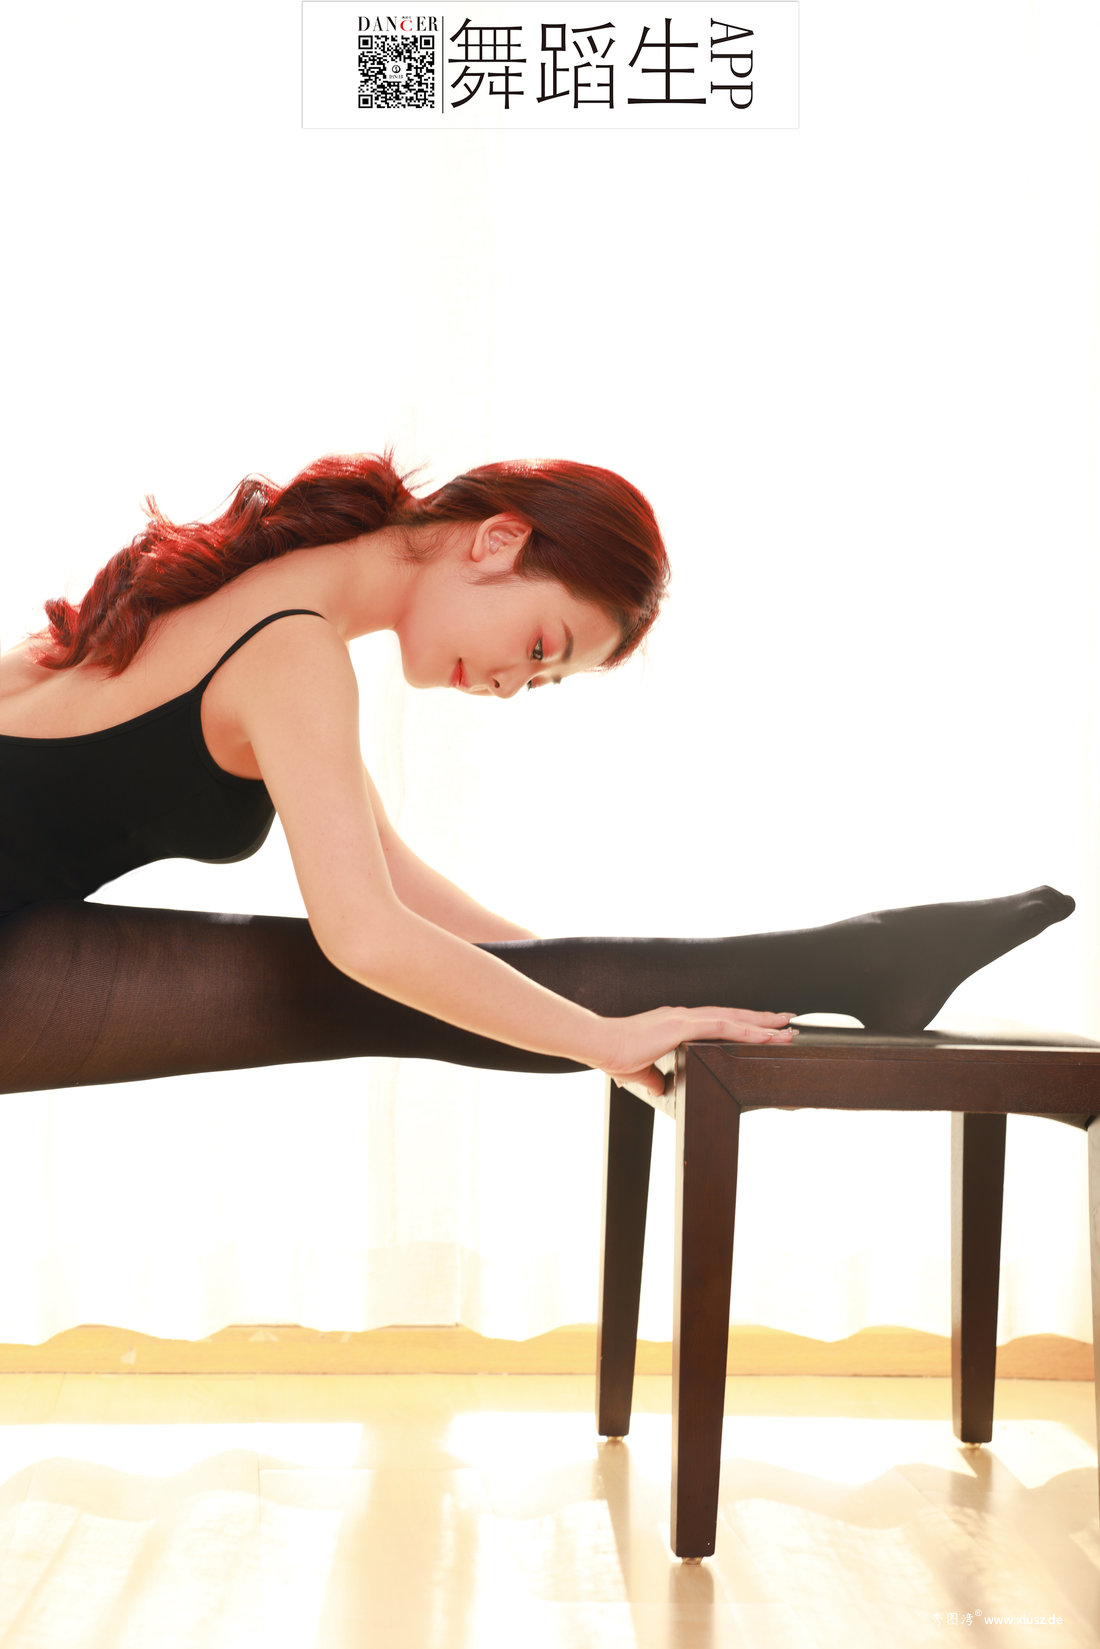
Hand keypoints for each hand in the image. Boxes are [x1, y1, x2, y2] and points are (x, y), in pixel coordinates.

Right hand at [595, 1006, 795, 1097]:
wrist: (599, 1044)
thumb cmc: (614, 1055)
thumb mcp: (640, 1071)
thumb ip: (654, 1078)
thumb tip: (660, 1087)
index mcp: (675, 1024)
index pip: (716, 1022)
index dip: (740, 1024)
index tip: (761, 1027)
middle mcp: (684, 1016)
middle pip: (732, 1015)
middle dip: (761, 1019)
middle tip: (787, 1021)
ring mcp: (685, 1018)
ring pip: (734, 1017)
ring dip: (762, 1024)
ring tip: (787, 1028)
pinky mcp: (682, 1025)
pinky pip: (723, 1026)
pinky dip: (747, 1030)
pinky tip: (765, 1036)